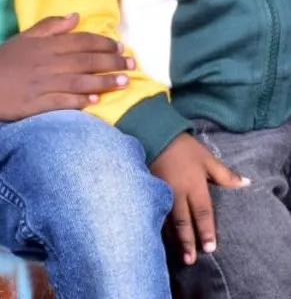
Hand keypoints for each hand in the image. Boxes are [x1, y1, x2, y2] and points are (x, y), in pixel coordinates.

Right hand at [0, 13, 133, 120]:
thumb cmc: (4, 57)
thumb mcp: (27, 36)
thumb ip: (52, 26)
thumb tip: (76, 16)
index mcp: (48, 45)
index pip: (82, 41)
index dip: (104, 43)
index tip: (121, 47)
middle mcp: (49, 63)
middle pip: (86, 61)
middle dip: (112, 62)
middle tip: (132, 64)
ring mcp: (43, 84)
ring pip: (80, 81)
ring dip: (104, 81)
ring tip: (124, 81)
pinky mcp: (36, 104)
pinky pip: (62, 102)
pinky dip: (80, 101)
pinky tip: (95, 102)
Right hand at [150, 133, 248, 264]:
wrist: (155, 135)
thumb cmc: (185, 148)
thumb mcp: (207, 158)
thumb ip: (225, 174)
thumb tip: (246, 183)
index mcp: (194, 185)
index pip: (202, 212)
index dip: (206, 231)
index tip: (210, 248)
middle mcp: (178, 192)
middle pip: (184, 221)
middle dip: (188, 241)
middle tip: (191, 260)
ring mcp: (162, 193)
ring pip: (168, 220)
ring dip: (174, 239)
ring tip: (178, 256)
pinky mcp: (150, 191)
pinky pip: (155, 212)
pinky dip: (160, 227)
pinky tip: (161, 238)